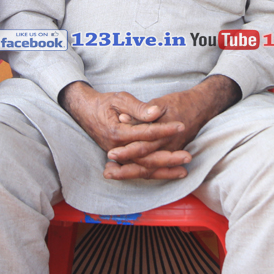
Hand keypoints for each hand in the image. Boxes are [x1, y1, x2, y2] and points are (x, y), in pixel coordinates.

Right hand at [60, 81, 190, 179]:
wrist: (85, 112)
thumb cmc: (104, 104)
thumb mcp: (119, 99)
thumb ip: (138, 107)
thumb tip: (156, 112)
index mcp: (117, 132)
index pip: (146, 134)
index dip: (164, 130)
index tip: (181, 126)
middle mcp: (117, 149)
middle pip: (146, 157)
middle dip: (168, 158)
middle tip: (188, 157)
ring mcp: (119, 157)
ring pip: (144, 168)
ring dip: (164, 171)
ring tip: (184, 171)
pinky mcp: (122, 160)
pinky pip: (140, 170)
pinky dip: (156, 174)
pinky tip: (171, 174)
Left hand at [104, 76, 239, 179]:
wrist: (202, 106)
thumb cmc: (180, 102)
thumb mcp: (162, 102)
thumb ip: (143, 111)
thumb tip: (123, 118)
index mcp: (164, 132)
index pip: (142, 144)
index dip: (126, 150)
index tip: (111, 154)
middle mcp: (168, 146)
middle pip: (144, 161)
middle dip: (125, 168)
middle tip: (107, 171)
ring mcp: (171, 151)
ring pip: (150, 167)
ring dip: (130, 172)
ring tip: (111, 174)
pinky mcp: (172, 153)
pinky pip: (156, 167)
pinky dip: (141, 171)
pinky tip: (128, 172)